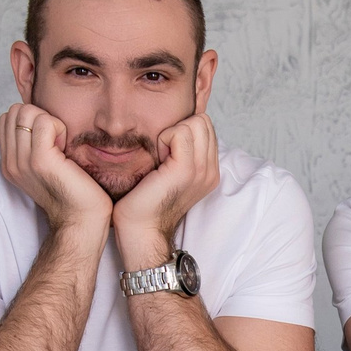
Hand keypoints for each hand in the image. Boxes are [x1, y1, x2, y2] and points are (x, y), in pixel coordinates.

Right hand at [0, 103, 112, 236]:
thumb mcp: (44, 165)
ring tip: (60, 145)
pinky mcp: (40, 160)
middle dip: (39, 117)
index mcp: (9, 162)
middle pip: (15, 111)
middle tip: (56, 141)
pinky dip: (59, 127)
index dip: (32, 120)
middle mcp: (11, 162)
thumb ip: (33, 144)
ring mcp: (22, 161)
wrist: (81, 219)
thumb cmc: (73, 191)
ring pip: (27, 112)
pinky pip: (45, 121)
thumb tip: (38, 116)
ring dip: (50, 121)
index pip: (8, 117)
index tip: (49, 141)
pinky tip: (66, 148)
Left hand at [113, 112, 220, 250]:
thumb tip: (174, 125)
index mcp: (209, 170)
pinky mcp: (186, 169)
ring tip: (160, 158)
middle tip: (163, 154)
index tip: (166, 155)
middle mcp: (210, 171)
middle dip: (179, 129)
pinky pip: (180, 132)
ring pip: (196, 122)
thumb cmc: (145, 202)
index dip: (182, 131)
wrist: (140, 230)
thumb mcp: (168, 171)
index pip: (206, 126)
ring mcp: (202, 170)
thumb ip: (179, 150)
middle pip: (204, 121)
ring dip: (171, 134)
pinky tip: (156, 161)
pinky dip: (163, 139)